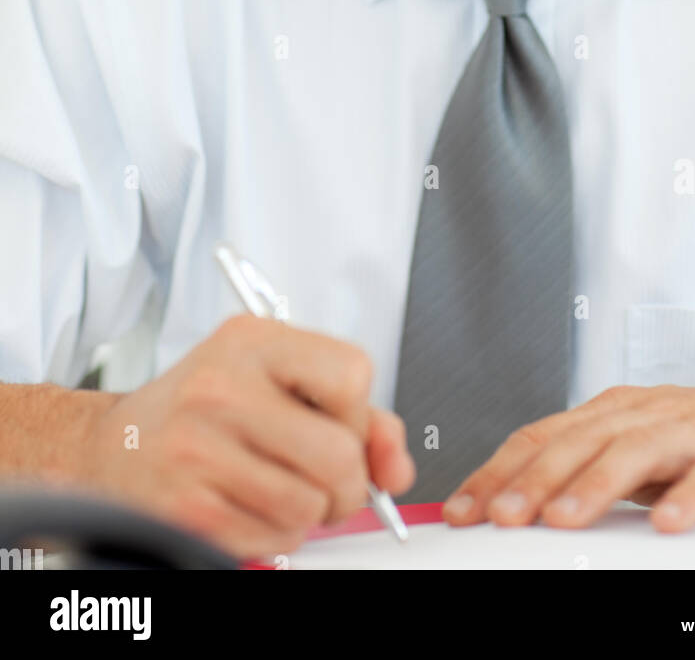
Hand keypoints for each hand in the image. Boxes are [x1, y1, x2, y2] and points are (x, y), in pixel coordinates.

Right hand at [74, 314, 414, 558]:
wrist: (114, 446)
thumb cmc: (205, 407)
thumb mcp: (274, 377)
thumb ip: (351, 411)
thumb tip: (395, 466)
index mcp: (253, 341)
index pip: (351, 374)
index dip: (360, 415)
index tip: (341, 425)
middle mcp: (222, 387)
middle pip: (337, 453)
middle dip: (349, 483)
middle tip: (331, 483)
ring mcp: (199, 448)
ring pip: (309, 505)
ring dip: (310, 513)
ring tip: (282, 490)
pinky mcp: (185, 507)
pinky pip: (272, 539)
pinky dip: (277, 536)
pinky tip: (251, 508)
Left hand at [442, 377, 694, 532]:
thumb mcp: (638, 449)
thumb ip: (586, 468)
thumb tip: (516, 501)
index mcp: (614, 413)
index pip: (543, 436)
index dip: (499, 471)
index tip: (464, 508)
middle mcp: (647, 414)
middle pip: (579, 442)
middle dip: (534, 480)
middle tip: (500, 516)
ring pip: (636, 451)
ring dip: (595, 485)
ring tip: (563, 519)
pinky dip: (688, 498)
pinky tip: (665, 523)